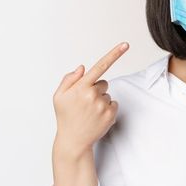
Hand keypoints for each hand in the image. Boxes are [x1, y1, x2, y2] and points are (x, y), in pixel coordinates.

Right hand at [52, 42, 128, 156]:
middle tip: (84, 102)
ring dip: (100, 100)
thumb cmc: (65, 117)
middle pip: (102, 83)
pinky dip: (106, 109)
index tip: (126, 44)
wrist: (73, 141)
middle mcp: (93, 94)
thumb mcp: (59, 96)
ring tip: (89, 112)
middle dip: (95, 89)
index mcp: (81, 87)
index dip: (114, 54)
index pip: (100, 66)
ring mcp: (103, 105)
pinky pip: (113, 104)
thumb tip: (82, 67)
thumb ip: (69, 79)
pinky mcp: (110, 115)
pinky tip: (96, 117)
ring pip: (107, 94)